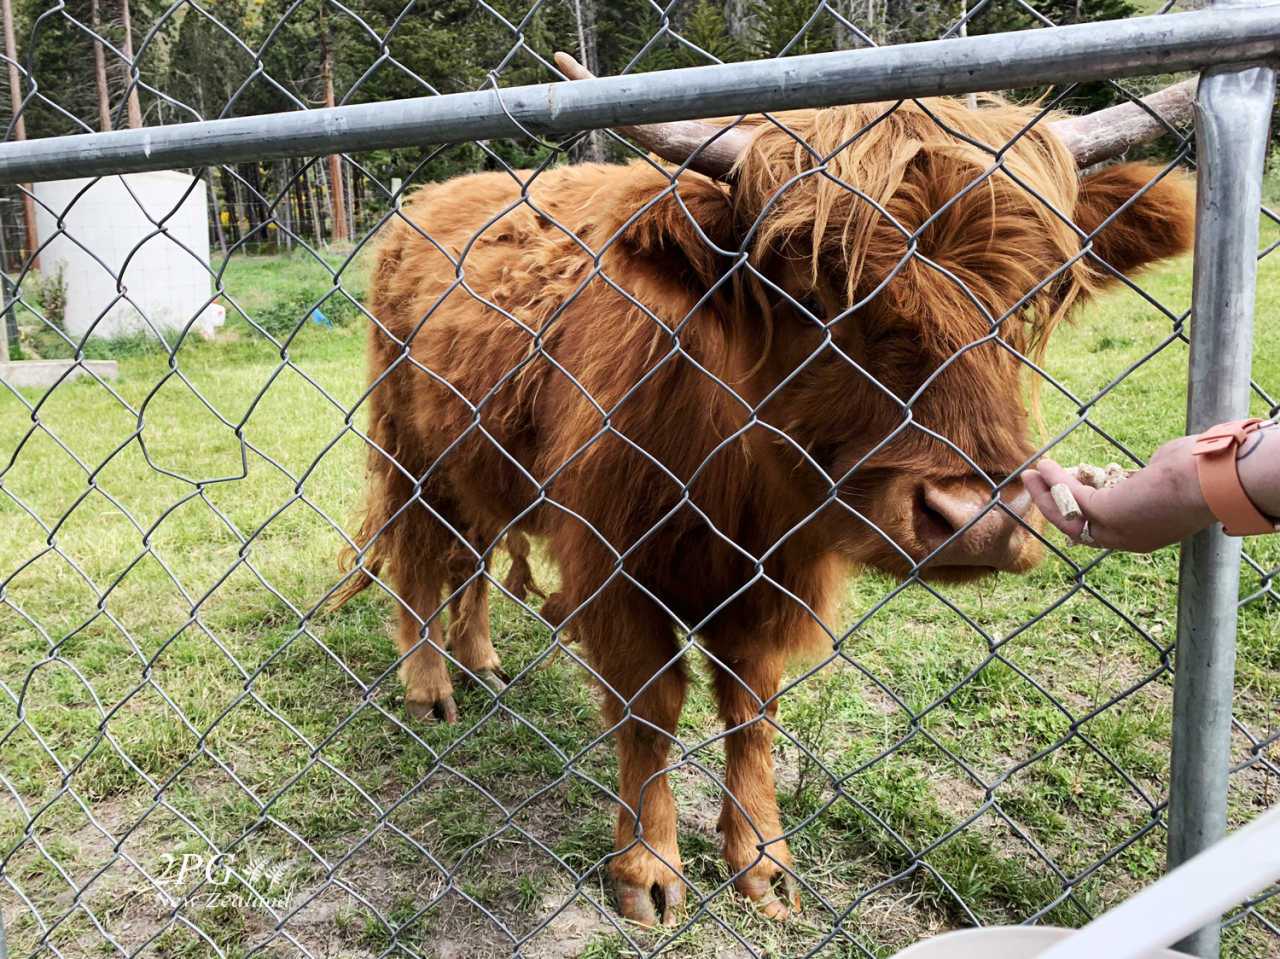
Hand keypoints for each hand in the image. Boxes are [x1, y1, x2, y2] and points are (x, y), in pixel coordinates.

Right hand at [1021, 436, 1215, 552]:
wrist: (1214, 479)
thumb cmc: (1201, 473)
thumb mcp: (1168, 478)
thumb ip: (1149, 478)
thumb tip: (1146, 470)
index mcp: (1146, 533)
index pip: (1103, 527)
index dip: (1079, 509)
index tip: (1066, 488)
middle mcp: (1128, 539)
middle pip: (1077, 527)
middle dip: (1053, 505)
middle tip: (1036, 484)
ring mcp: (1117, 530)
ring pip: (1068, 518)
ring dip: (1046, 496)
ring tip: (1030, 475)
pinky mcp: (1107, 513)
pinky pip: (1071, 499)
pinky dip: (1055, 482)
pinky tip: (1045, 466)